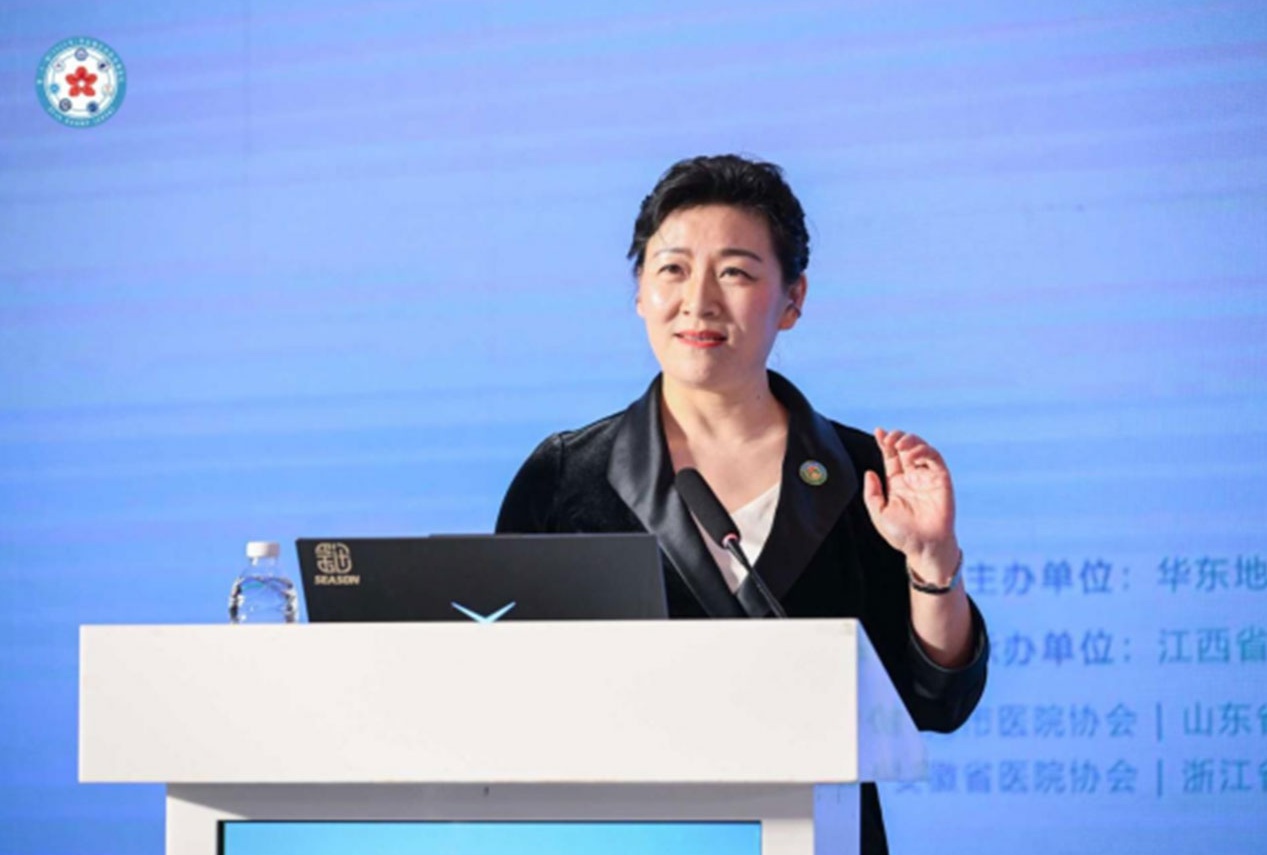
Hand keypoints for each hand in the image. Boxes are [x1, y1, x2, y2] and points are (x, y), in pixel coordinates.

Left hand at [862, 428, 959, 581]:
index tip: (878, 431)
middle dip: (897, 437)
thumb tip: (869, 472)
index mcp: (897, 483)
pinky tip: (912, 455)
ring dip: (911, 441)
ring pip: (921, 449)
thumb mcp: (879, 513)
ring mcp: (927, 477)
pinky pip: (935, 459)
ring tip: (900, 444)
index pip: (891, 457)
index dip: (885, 442)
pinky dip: (924, 451)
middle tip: (888, 438)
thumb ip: (872, 493)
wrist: (923, 547)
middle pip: (905, 448)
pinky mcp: (942, 480)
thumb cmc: (902, 534)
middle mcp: (913, 477)